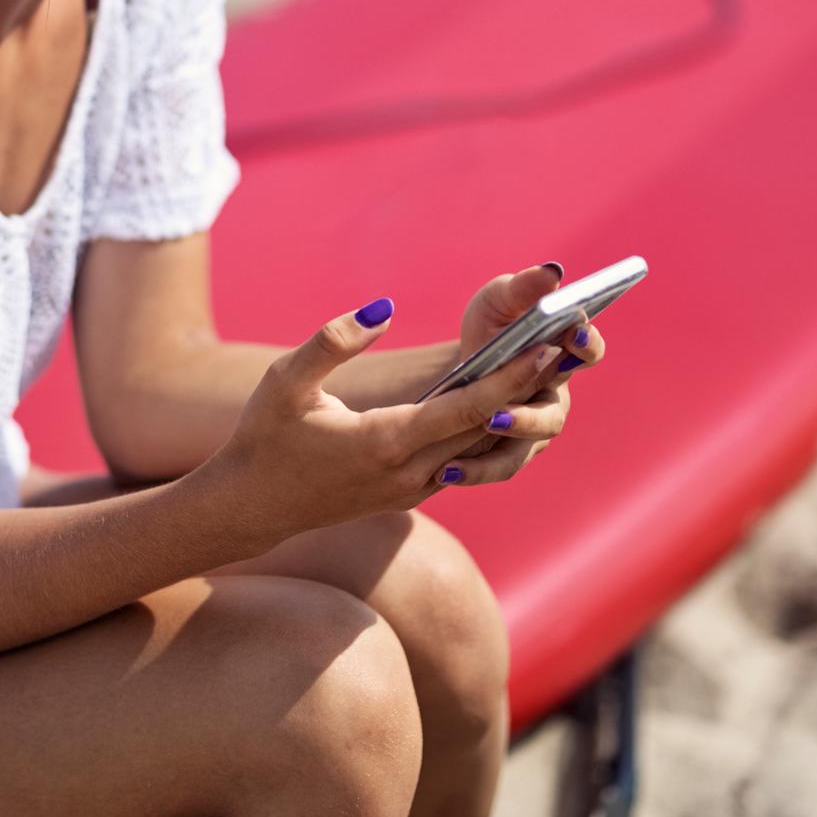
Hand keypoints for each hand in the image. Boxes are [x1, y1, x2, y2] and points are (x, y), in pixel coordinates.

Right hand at [202, 297, 576, 545]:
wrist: (251, 507)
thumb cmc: (264, 437)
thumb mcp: (285, 380)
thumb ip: (333, 340)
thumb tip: (384, 309)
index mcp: (385, 442)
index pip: (464, 410)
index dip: (509, 381)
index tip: (543, 350)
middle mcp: (409, 472)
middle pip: (486, 429)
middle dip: (527, 390)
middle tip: (564, 349)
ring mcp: (412, 489)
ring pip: (479, 450)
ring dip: (514, 413)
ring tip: (545, 370)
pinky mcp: (408, 494)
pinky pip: (461, 462)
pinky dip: (486, 432)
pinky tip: (506, 401)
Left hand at [445, 262, 605, 472]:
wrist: (463, 366)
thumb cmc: (492, 325)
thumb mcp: (500, 300)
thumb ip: (524, 288)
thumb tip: (553, 272)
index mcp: (563, 355)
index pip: (588, 351)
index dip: (585, 345)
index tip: (571, 334)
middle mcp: (554, 397)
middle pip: (554, 415)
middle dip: (531, 415)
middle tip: (500, 411)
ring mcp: (533, 429)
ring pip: (527, 447)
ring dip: (500, 445)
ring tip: (473, 436)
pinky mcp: (509, 452)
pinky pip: (498, 467)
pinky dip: (475, 471)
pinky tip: (447, 470)